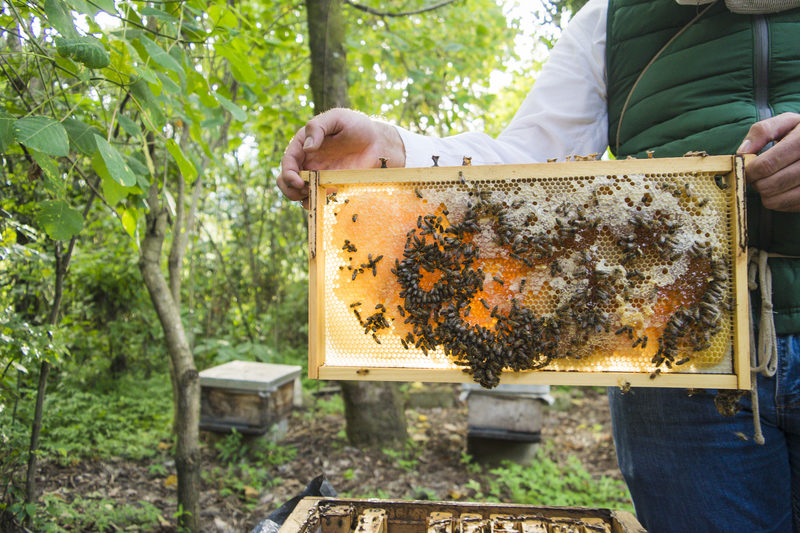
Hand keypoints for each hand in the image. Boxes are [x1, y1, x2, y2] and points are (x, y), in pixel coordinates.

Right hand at [277, 108, 405, 207]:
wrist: (378, 142)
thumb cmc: (357, 126)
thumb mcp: (337, 118)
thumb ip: (318, 127)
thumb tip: (307, 148)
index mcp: (304, 145)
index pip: (288, 161)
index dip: (288, 173)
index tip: (298, 182)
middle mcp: (308, 162)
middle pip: (287, 181)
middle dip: (289, 189)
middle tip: (303, 191)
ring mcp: (319, 177)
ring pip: (300, 193)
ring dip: (301, 199)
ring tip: (314, 196)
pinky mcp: (332, 188)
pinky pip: (319, 199)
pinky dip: (318, 203)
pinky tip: (326, 201)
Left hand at [738, 112, 799, 211]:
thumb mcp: (786, 123)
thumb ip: (762, 131)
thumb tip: (742, 152)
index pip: (767, 165)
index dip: (751, 171)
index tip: (748, 170)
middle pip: (771, 184)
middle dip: (757, 183)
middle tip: (757, 178)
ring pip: (779, 199)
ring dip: (766, 195)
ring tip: (769, 183)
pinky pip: (790, 207)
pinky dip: (780, 202)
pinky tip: (782, 190)